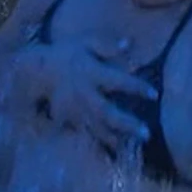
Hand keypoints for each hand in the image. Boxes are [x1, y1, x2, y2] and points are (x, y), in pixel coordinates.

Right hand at [20, 37, 158, 152]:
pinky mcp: (68, 118)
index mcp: (91, 72)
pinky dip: (98, 141)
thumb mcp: (85, 42)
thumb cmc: (65, 53)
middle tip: (146, 134)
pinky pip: (84, 132)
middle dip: (127, 124)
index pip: (119, 81)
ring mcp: (75, 108)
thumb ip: (107, 44)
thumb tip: (129, 44)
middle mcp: (84, 93)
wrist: (37, 69)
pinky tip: (112, 149)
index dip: (137, 87)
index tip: (154, 94)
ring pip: (96, 127)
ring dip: (115, 138)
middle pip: (107, 112)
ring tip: (131, 146)